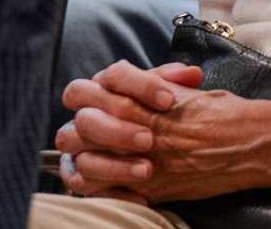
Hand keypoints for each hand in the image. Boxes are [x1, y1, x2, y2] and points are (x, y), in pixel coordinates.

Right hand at [55, 60, 202, 201]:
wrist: (172, 151)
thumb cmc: (164, 116)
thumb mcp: (172, 96)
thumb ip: (177, 82)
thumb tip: (191, 74)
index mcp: (104, 89)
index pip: (109, 77)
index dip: (137, 85)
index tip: (168, 101)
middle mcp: (85, 116)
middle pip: (85, 118)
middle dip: (117, 129)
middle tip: (150, 139)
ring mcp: (79, 149)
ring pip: (80, 156)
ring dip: (113, 164)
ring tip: (148, 169)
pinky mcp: (82, 177)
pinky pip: (84, 185)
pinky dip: (113, 191)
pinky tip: (142, 196)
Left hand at [56, 60, 270, 203]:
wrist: (258, 145)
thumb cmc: (231, 114)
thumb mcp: (192, 90)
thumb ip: (156, 86)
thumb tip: (132, 83)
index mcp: (153, 100)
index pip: (102, 84)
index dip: (97, 86)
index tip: (105, 92)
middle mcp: (145, 129)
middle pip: (84, 121)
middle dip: (83, 120)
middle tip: (90, 122)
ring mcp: (145, 162)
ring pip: (84, 159)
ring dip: (82, 154)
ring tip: (90, 151)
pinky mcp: (152, 189)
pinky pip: (101, 191)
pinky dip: (95, 185)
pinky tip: (100, 178)